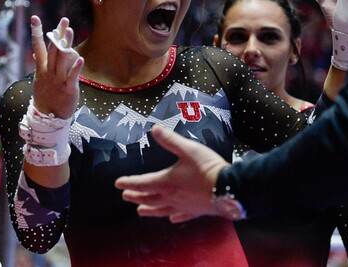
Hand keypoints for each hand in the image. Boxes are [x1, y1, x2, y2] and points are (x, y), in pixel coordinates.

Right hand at [30, 15, 82, 117]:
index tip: (34, 18)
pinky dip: (76, 67)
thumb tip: (36, 52)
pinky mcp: (68, 89)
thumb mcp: (40, 78)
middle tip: (64, 20)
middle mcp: (49, 72)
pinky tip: (80, 57)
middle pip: (53, 49)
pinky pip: (72, 76)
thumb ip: (41, 64)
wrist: (47, 118)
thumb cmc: (46, 95)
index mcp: (42, 68)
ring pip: (62, 60)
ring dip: (66, 45)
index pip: (38, 46)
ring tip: (70, 31)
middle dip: (58, 34)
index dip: (36, 32)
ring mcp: (58, 80)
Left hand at [115, 126, 229, 222]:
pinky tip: (172, 219)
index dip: (129, 182)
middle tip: (125, 196)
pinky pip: (181, 216)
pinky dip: (174, 217)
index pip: (142, 183)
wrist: (230, 188)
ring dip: (149, 210)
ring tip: (140, 212)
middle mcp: (172, 196)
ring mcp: (183, 206)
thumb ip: (170, 140)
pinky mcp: (196, 211)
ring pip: (161, 210)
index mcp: (167, 181)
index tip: (118, 184)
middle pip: (149, 198)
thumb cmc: (207, 168)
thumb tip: (154, 129)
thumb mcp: (188, 149)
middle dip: (136, 196)